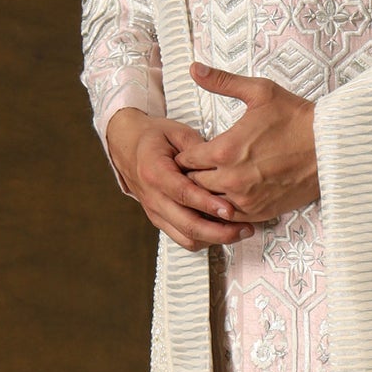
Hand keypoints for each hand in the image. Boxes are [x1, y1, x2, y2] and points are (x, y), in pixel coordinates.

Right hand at [106, 108, 254, 251]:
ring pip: (186, 237)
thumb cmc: (151, 138)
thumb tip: (223, 162)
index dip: (208, 205)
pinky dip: (205, 239)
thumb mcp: (176, 132)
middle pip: (187, 224)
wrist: (127, 146)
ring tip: (239, 232)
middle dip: (219, 232)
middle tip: (244, 228)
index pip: (183, 194)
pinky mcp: (161, 221)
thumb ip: (199, 148)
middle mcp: (153, 197)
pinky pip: (183, 239)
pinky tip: (223, 232)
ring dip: (215, 239)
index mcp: (154, 172)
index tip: (230, 210)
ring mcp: (156, 212)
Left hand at [175, 64, 319, 222]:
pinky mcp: (261, 212)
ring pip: (210, 202)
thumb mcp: (259, 92)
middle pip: (194, 183)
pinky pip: (231, 216)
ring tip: (215, 180)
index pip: (186, 160)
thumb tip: (194, 68)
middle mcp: (231, 179)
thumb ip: (222, 82)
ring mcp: (246, 199)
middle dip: (194, 174)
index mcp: (225, 150)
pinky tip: (232, 194)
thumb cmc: (296, 117)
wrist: (330, 146)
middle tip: (200, 166)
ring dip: (209, 193)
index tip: (193, 150)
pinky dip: (227, 207)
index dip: (187, 154)